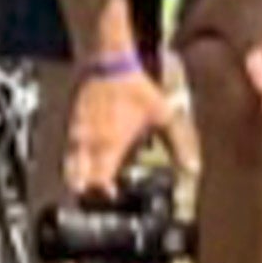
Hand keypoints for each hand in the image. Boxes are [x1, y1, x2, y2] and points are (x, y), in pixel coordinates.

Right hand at [59, 61, 167, 196]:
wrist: (107, 64)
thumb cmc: (136, 90)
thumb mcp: (164, 116)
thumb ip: (179, 144)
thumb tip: (193, 170)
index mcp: (110, 144)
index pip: (97, 181)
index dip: (102, 194)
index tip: (113, 195)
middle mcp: (89, 143)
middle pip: (77, 180)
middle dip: (86, 194)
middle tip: (100, 197)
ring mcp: (76, 135)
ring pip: (68, 168)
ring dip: (78, 179)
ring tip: (90, 187)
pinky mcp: (71, 126)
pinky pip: (68, 152)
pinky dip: (75, 163)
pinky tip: (88, 164)